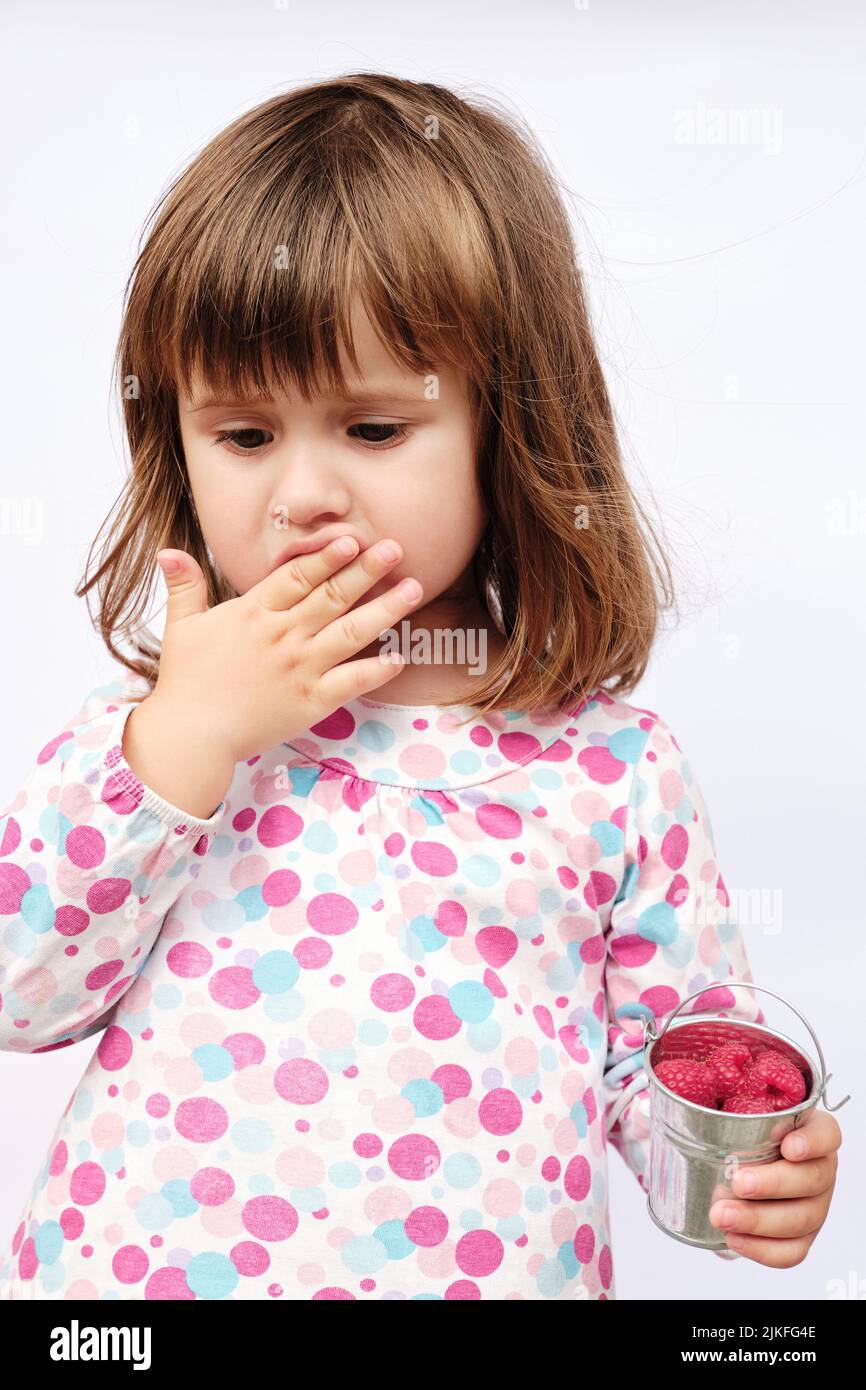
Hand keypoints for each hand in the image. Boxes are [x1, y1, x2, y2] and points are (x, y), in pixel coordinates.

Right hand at [151, 536, 422, 765]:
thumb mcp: (181, 627)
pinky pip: (352, 682)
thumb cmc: (186, 681)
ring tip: (414, 589)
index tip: (353, 538)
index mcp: (254, 614)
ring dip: (385, 609)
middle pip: (332, 596)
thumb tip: (168, 550)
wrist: (191, 736)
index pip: (298, 577)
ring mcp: (301, 669)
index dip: (327, 557)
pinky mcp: (311, 702)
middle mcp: (283, 636)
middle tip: (397, 548)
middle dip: (367, 570)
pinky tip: (400, 657)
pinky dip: (378, 670)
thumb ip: (184, 586)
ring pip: (351, 632)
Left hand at [708, 1109, 841, 1265]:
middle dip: (773, 1183)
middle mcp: (818, 1169)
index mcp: (808, 1132)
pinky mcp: (800, 1237)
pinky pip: (791, 1252)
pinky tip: (733, 1238)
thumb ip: (712, 1101)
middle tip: (737, 1182)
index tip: (788, 1146)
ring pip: (801, 1219)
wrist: (732, 1174)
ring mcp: (813, 1205)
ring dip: (760, 1220)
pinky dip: (763, 1249)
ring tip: (721, 1215)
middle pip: (811, 1180)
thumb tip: (665, 1096)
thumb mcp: (729, 1110)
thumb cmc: (733, 1135)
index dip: (813, 1141)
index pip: (826, 1134)